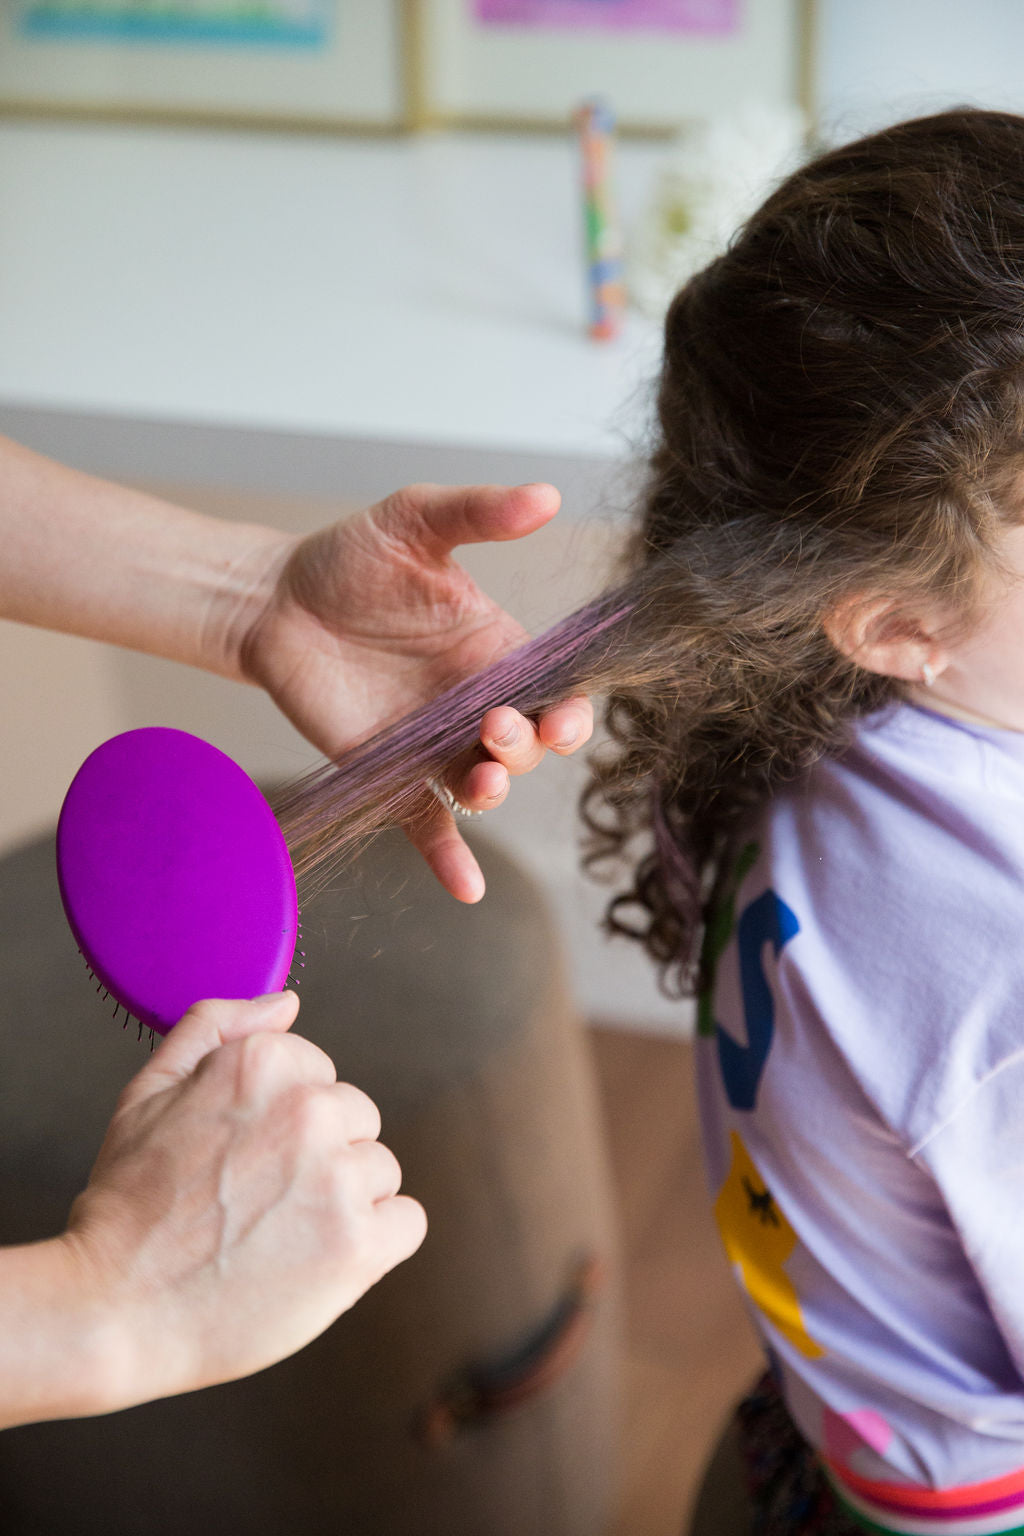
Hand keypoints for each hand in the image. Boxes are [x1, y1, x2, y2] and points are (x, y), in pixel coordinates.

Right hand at [58, 993, 424, 1411]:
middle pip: (358, 1121)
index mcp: (263, 1063)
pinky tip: (317, 1260)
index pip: (323, 1077)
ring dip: (344, 1202)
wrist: (112, 1311)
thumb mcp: (148, 1091)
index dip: (282, 1124)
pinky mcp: (359, 1243)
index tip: (243, 1159)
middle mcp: (310, 1110)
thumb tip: (286, 1002)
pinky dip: (375, 1245)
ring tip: (278, 1236)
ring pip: (381, 1172)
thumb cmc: (128, 1207)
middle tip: (255, 1203)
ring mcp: (338, 1177)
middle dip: (318, 1158)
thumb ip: (216, 1027)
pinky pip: (407, 1222)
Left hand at [237, 482, 593, 900]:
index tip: (562, 712)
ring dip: (494, 790)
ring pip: (484, 784)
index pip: (557, 689)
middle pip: (528, 744)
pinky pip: (427, 824)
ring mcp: (434, 742)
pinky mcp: (389, 773)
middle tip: (496, 726)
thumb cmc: (350, 558)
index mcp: (498, 649)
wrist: (273, 601)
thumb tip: (548, 495)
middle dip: (527, 746)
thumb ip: (479, 513)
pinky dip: (449, 858)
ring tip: (479, 778)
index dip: (572, 708)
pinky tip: (466, 887)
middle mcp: (476, 702)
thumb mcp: (416, 521)